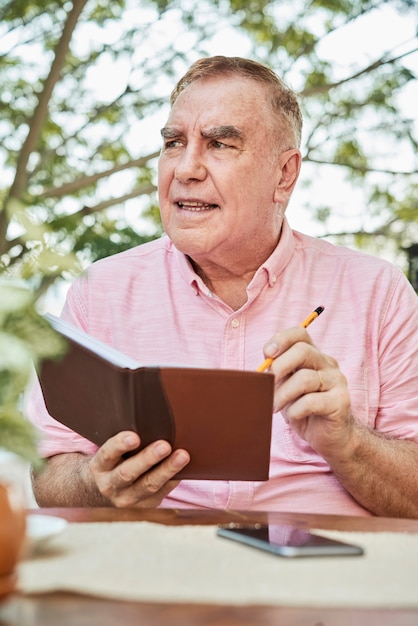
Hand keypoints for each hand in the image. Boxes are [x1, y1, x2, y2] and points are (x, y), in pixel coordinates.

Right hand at [89, 431, 189, 507]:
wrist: (107, 488)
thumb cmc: (115, 460)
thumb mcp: (111, 452)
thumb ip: (125, 441)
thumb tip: (154, 422)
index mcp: (99, 466)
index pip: (107, 454)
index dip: (119, 445)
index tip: (134, 437)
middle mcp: (110, 485)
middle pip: (128, 473)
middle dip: (148, 459)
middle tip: (164, 446)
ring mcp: (127, 499)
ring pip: (148, 485)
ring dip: (167, 469)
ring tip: (182, 456)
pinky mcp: (144, 506)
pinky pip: (162, 492)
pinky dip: (174, 479)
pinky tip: (186, 468)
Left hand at [263, 327, 354, 458]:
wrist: (331, 436)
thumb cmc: (304, 410)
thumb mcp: (286, 388)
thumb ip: (277, 374)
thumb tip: (259, 369)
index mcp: (314, 356)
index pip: (300, 333)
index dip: (281, 339)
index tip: (267, 354)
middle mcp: (328, 364)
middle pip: (303, 351)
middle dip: (279, 366)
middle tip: (266, 384)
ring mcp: (337, 381)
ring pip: (305, 378)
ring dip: (282, 394)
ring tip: (274, 406)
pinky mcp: (341, 401)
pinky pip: (311, 401)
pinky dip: (295, 410)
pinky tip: (293, 416)